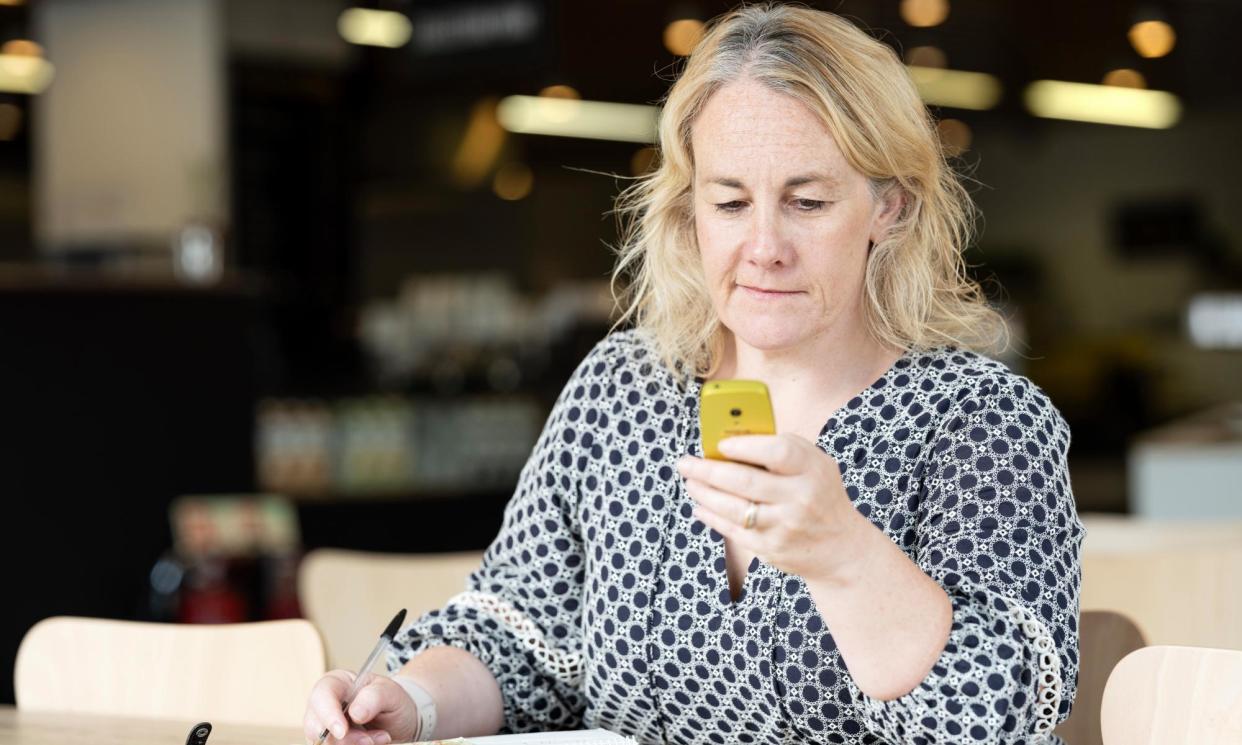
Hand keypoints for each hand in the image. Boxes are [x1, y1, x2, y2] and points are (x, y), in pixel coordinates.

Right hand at [303, 670, 419, 744]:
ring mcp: (326, 727)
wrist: (401, 719)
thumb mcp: (390, 692)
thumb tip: (355, 713)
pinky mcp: (334, 742)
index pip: (321, 696)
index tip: (342, 731)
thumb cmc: (392, 700)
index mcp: (336, 683)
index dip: (328, 715)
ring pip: (327, 743)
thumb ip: (374, 697)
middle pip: (316, 726)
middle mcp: (325, 706)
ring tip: (380, 737)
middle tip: (369, 739)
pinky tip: (374, 742)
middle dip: (344, 738)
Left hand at [676, 433, 871, 584]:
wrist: (841, 548)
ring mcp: (784, 526)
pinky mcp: (771, 548)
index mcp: (812, 470)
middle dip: (707, 470)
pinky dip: (711, 516)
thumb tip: (733, 438)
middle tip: (685, 462)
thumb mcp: (815, 464)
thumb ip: (783, 447)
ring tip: (689, 481)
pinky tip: (700, 505)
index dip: (745, 446)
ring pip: (734, 508)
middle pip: (745, 482)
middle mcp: (800, 499)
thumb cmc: (820, 494)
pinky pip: (732, 530)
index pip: (777, 452)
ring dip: (704, 493)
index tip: (720, 445)